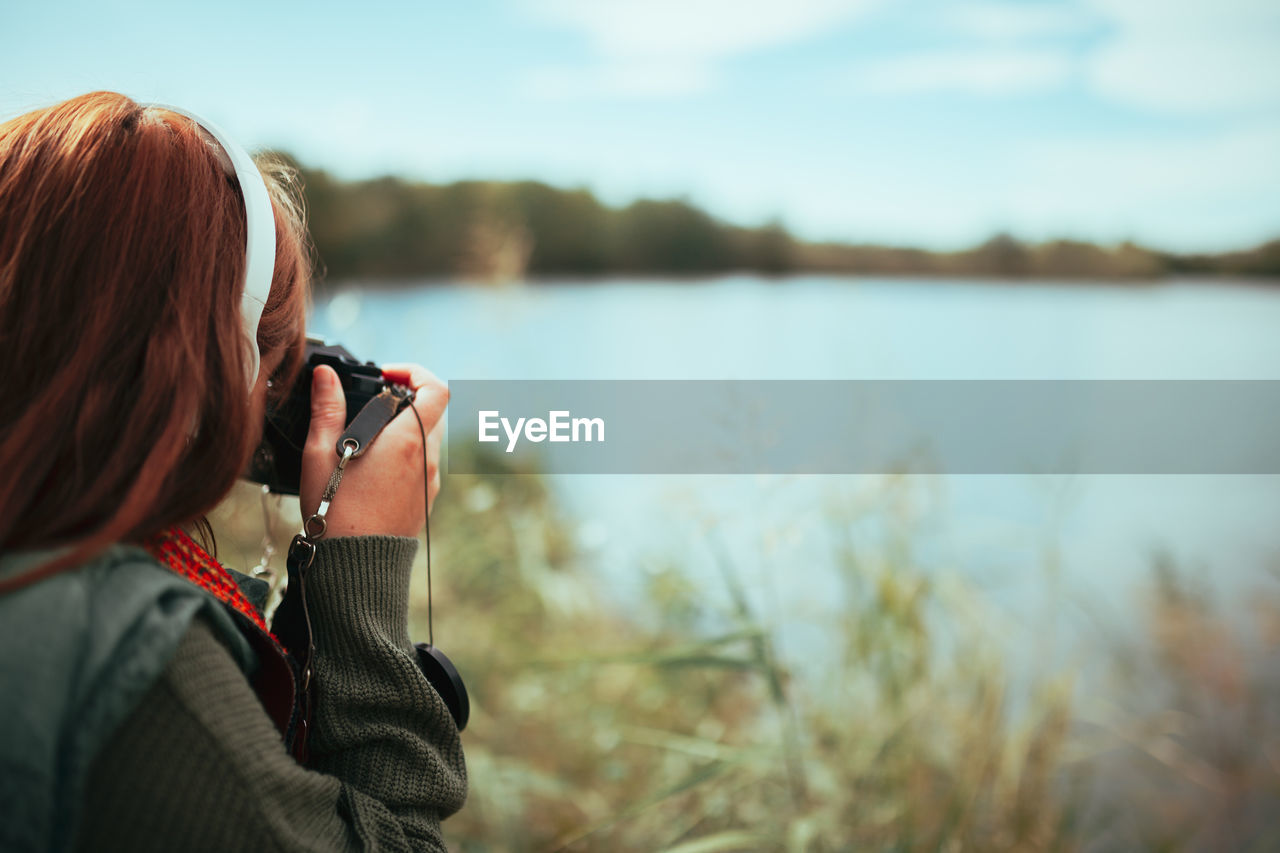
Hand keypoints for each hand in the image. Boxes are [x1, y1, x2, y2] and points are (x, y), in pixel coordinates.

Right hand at [299, 363, 446, 538]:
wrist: (355, 567)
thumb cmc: (336, 511)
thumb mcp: (321, 454)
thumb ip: (326, 408)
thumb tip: (324, 375)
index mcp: (408, 440)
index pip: (436, 389)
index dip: (415, 372)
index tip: (387, 374)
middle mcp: (426, 459)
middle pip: (431, 413)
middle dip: (403, 401)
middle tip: (369, 405)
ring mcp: (429, 482)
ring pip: (426, 440)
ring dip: (402, 430)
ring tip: (364, 441)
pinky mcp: (425, 501)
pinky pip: (421, 466)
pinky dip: (403, 456)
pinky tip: (371, 470)